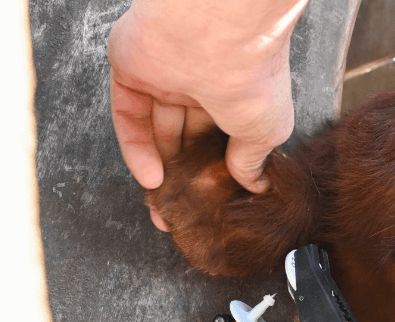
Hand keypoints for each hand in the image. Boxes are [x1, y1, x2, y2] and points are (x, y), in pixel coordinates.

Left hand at [107, 0, 307, 228]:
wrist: (220, 36)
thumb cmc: (254, 79)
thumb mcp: (266, 132)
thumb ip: (252, 160)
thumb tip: (254, 185)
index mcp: (235, 92)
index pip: (219, 136)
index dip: (215, 171)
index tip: (213, 204)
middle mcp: (200, 82)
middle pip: (186, 135)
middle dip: (185, 174)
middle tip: (183, 212)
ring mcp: (164, 75)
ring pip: (157, 128)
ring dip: (160, 167)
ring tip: (164, 204)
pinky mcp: (132, 70)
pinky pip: (128, 115)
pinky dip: (136, 148)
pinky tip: (150, 178)